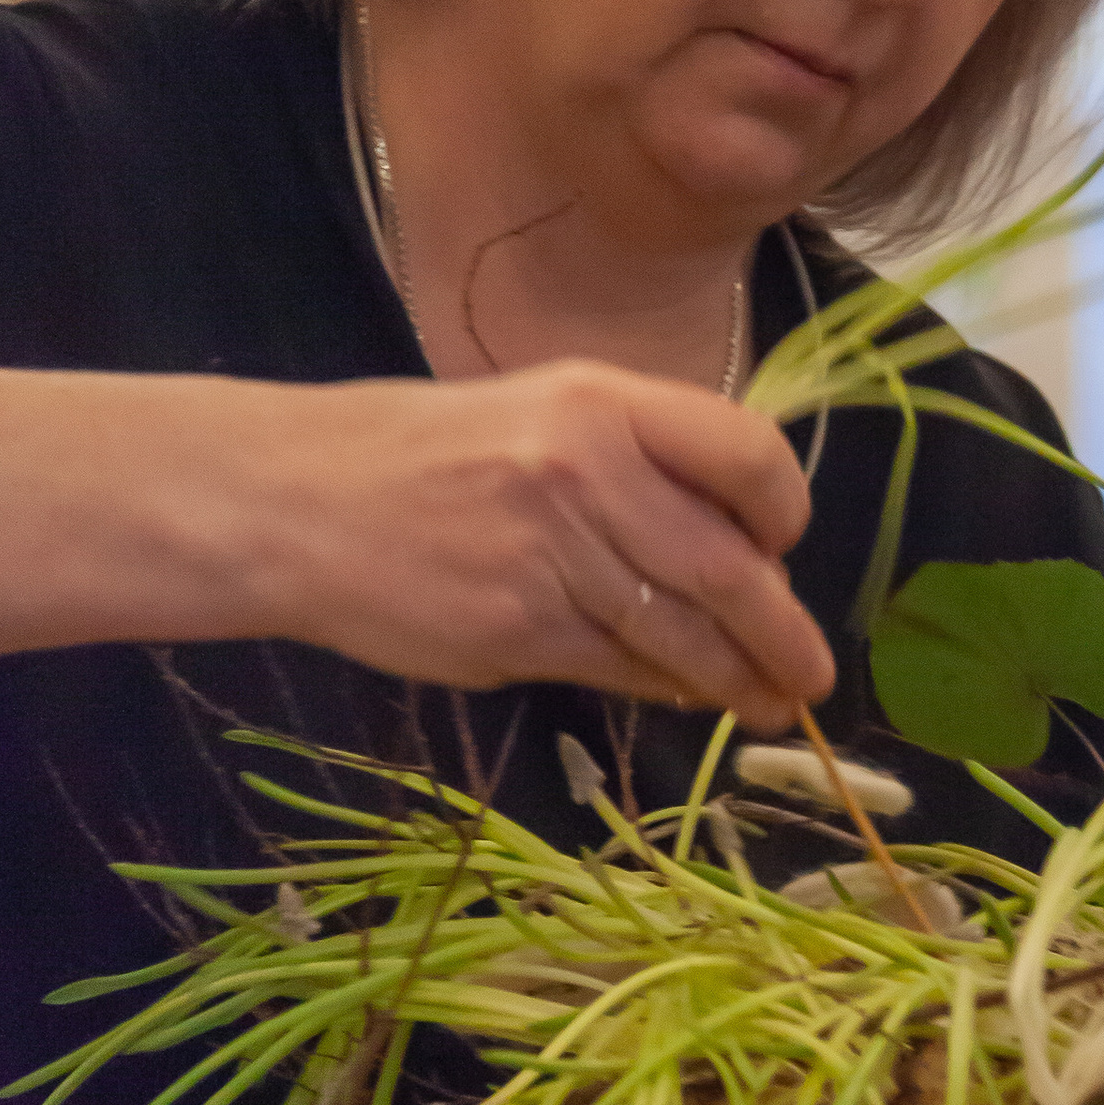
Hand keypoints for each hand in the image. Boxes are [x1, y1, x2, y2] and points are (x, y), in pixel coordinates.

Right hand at [249, 360, 833, 722]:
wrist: (289, 502)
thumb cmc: (419, 454)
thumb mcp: (538, 414)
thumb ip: (637, 464)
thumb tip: (736, 544)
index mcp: (601, 401)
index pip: (747, 454)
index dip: (784, 511)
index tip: (785, 547)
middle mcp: (586, 471)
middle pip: (727, 568)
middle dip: (783, 633)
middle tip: (813, 675)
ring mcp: (551, 557)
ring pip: (679, 634)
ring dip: (735, 678)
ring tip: (767, 703)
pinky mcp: (517, 631)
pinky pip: (619, 668)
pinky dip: (663, 687)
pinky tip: (686, 696)